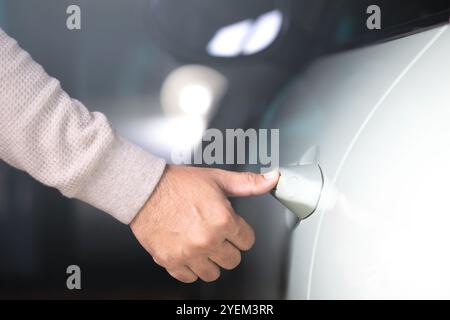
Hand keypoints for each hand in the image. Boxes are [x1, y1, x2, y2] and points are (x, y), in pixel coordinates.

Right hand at [130, 165, 278, 282]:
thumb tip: (272, 179)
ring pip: (213, 273)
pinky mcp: (171, 261)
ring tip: (202, 245)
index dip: (240, 232)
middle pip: (233, 260)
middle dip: (228, 247)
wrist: (143, 189)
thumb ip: (248, 183)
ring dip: (210, 261)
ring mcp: (189, 254)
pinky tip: (188, 252)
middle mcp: (208, 240)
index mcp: (223, 220)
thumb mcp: (217, 179)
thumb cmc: (177, 183)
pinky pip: (189, 277)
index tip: (232, 228)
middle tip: (216, 235)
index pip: (248, 241)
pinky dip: (190, 268)